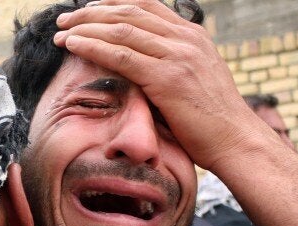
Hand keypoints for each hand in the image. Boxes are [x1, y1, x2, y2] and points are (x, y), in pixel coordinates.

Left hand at [53, 0, 285, 170]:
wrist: (235, 140)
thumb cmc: (211, 118)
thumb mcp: (194, 77)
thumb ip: (169, 62)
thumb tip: (138, 62)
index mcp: (191, 35)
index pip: (145, 5)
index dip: (112, 4)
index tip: (87, 11)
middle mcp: (185, 38)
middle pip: (129, 12)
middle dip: (92, 12)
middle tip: (66, 20)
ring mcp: (177, 56)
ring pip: (121, 29)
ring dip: (86, 28)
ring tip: (62, 33)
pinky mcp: (167, 78)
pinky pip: (120, 55)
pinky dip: (93, 46)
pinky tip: (73, 45)